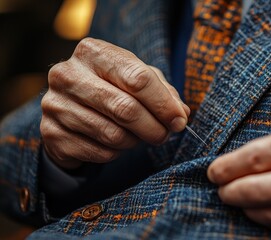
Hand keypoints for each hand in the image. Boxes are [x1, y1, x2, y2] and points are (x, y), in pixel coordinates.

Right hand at [41, 38, 189, 168]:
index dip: (164, 104)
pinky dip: (116, 153)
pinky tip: (115, 144)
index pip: (138, 78)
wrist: (70, 109)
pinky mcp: (51, 133)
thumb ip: (164, 93)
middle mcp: (68, 74)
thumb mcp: (138, 80)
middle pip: (125, 108)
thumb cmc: (112, 89)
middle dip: (154, 127)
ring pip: (113, 134)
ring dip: (135, 141)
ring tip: (138, 136)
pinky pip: (99, 152)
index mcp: (93, 52)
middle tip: (164, 135)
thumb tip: (181, 115)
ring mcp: (55, 104)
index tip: (179, 120)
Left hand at [207, 119, 270, 237]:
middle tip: (221, 188)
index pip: (260, 156)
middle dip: (231, 191)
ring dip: (246, 208)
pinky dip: (268, 219)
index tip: (214, 171)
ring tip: (237, 198)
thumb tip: (237, 162)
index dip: (230, 166)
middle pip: (261, 189)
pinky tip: (260, 210)